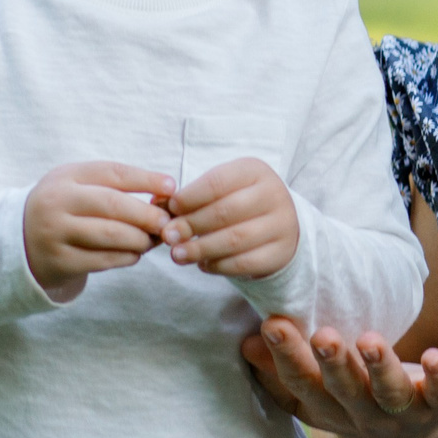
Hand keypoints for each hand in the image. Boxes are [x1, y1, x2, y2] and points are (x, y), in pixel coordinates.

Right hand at [23, 162, 175, 294]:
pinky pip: (103, 260)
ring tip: (152, 240)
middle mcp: (56, 202)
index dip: (146, 179)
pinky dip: (127, 257)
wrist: (20, 240)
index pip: (112, 173)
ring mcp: (55, 233)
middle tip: (167, 222)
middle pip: (113, 205)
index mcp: (66, 177)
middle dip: (147, 214)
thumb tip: (166, 194)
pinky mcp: (59, 262)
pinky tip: (134, 254)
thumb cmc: (65, 208)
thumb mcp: (80, 186)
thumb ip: (116, 186)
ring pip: (111, 235)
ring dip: (141, 239)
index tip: (172, 187)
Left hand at [164, 159, 298, 277]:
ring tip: (177, 255)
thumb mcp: (218, 191)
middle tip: (168, 236)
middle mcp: (274, 194)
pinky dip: (218, 265)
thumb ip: (189, 197)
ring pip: (235, 239)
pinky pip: (244, 263)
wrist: (278, 223)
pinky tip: (202, 264)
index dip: (190, 197)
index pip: (218, 182)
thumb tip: (156, 204)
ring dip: (201, 249)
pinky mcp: (280, 252)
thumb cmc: (238, 202)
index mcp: (255, 171)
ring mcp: (282, 224)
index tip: (170, 209)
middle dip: (192, 225)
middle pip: (225, 211)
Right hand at [240, 317, 437, 437]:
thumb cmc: (351, 404)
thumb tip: (245, 340)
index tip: (272, 323)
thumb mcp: (314, 396)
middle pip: (343, 391)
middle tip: (323, 336)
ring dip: (380, 367)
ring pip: (389, 393)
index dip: (286, 358)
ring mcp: (400, 415)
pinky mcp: (437, 410)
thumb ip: (281, 372)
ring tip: (370, 340)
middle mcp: (361, 415)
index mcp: (326, 409)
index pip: (302, 384)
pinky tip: (436, 356)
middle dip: (333, 364)